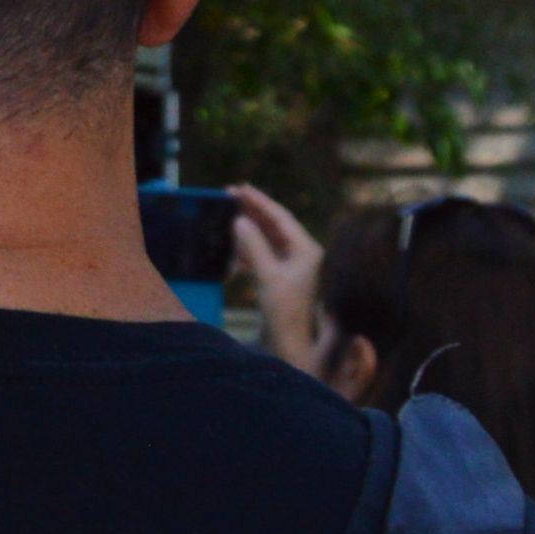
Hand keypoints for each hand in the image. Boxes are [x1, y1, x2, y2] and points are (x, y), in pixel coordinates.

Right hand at [226, 185, 326, 368]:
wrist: (291, 344)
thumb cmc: (284, 312)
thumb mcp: (267, 277)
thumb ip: (253, 247)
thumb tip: (239, 222)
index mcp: (306, 249)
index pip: (280, 217)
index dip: (259, 201)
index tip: (239, 188)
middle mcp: (302, 253)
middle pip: (275, 224)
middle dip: (253, 211)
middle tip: (230, 195)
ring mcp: (293, 265)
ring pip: (268, 238)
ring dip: (249, 227)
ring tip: (228, 214)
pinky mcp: (282, 276)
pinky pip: (264, 253)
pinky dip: (248, 247)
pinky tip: (233, 244)